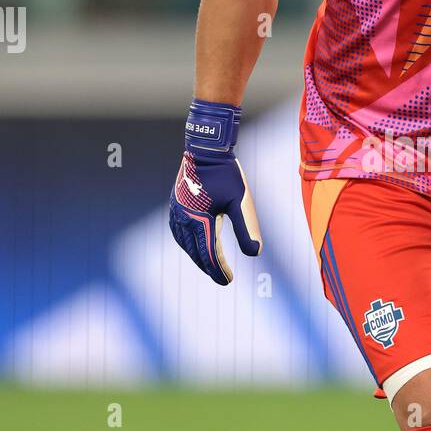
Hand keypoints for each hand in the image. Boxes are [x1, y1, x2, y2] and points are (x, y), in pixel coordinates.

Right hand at [169, 99, 261, 284]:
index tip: (228, 280)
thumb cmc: (227, 175)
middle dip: (209, 267)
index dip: (219, 270)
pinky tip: (192, 246)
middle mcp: (186, 218)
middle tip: (221, 277)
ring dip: (196, 256)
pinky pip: (177, 232)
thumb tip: (256, 253)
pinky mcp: (175, 205)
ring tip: (209, 265)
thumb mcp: (242, 202)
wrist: (206, 150)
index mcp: (202, 220)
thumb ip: (247, 228)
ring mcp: (177, 212)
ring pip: (185, 243)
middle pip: (196, 252)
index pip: (210, 254)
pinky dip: (186, 243)